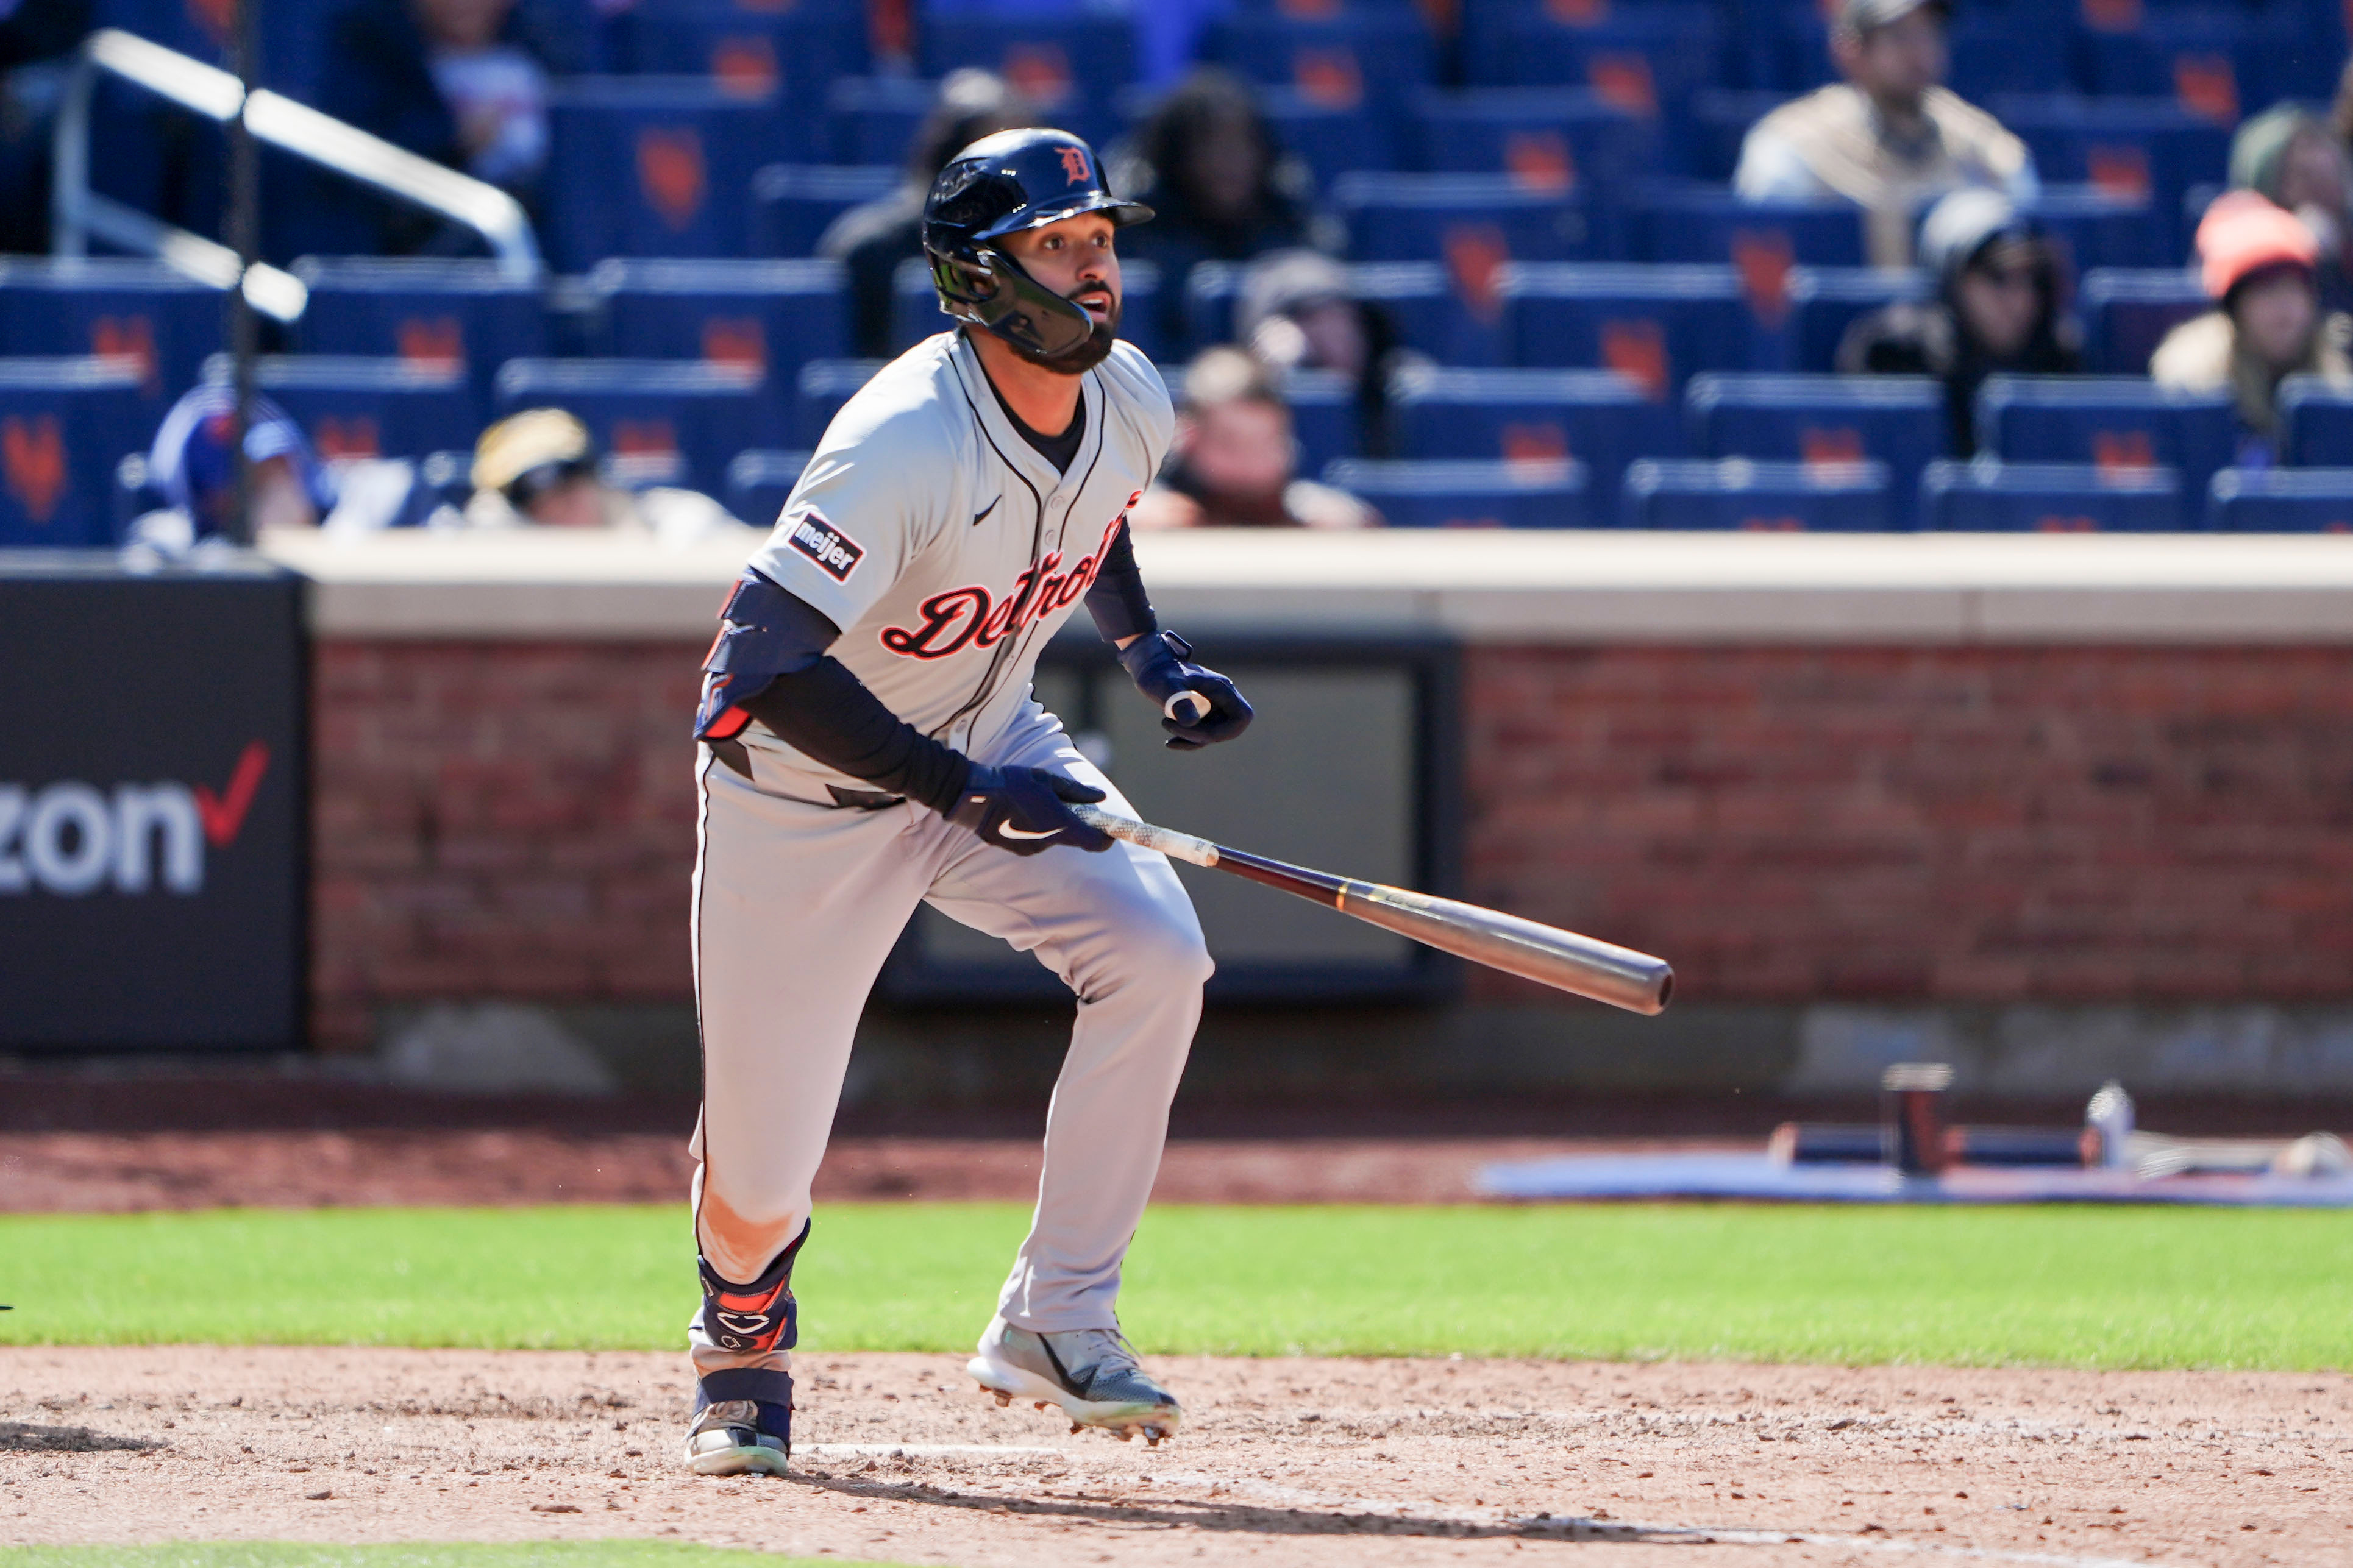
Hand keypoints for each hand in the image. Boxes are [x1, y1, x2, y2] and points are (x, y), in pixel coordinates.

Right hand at [949, 765, 1114, 854]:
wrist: (974, 796)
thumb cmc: (1013, 783)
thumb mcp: (1048, 781)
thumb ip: (1076, 792)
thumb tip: (1100, 797)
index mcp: (1060, 824)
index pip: (1095, 843)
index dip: (1107, 838)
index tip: (1109, 829)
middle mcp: (1049, 841)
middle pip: (1075, 839)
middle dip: (1076, 824)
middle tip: (1068, 803)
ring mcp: (1032, 848)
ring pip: (1054, 838)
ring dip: (1053, 825)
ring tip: (1037, 803)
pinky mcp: (1018, 850)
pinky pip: (1037, 841)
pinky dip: (1037, 830)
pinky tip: (1023, 813)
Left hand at [1118, 631, 1252, 749]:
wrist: (1151, 666)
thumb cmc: (1160, 672)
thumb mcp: (1167, 686)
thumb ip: (1180, 702)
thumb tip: (1191, 722)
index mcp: (1222, 688)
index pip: (1242, 717)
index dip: (1224, 731)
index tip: (1196, 730)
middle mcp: (1222, 698)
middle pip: (1227, 729)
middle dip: (1202, 736)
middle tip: (1173, 726)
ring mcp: (1214, 707)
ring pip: (1214, 734)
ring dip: (1191, 739)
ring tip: (1165, 723)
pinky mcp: (1203, 714)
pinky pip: (1203, 734)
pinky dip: (1189, 740)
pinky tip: (1170, 741)